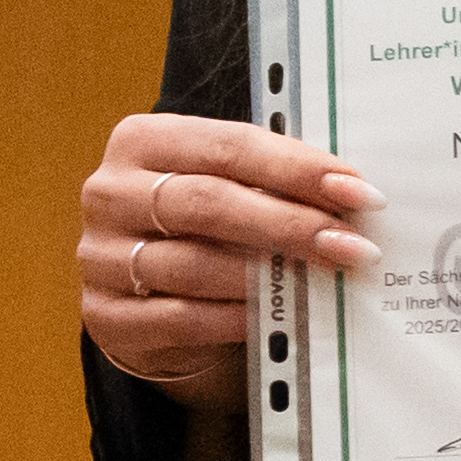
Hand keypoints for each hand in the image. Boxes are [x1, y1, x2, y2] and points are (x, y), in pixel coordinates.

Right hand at [76, 111, 379, 405]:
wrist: (147, 295)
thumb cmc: (206, 229)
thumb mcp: (232, 188)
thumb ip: (275, 184)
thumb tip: (355, 198)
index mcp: (145, 142)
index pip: (228, 146)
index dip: (298, 169)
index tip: (359, 192)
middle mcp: (111, 193)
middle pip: (208, 203)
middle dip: (291, 225)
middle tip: (354, 246)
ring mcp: (100, 255)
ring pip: (192, 264)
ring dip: (269, 276)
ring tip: (326, 281)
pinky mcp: (105, 314)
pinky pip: (179, 318)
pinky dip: (235, 318)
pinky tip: (278, 317)